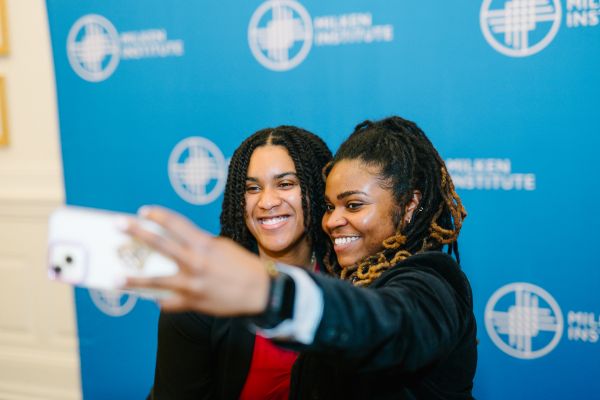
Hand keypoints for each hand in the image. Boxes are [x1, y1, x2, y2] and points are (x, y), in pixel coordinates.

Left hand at [124, 206, 269, 315]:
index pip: (176, 224)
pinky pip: (169, 302)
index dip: (158, 216)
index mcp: (204, 244)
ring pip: (155, 281)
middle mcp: (194, 262)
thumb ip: (200, 246)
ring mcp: (191, 284)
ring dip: (132, 280)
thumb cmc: (243, 266)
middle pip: (159, 244)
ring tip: (114, 278)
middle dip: (136, 232)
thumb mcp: (222, 248)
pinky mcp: (193, 302)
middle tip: (118, 225)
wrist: (260, 292)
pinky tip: (154, 297)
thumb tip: (178, 246)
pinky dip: (162, 299)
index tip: (143, 212)